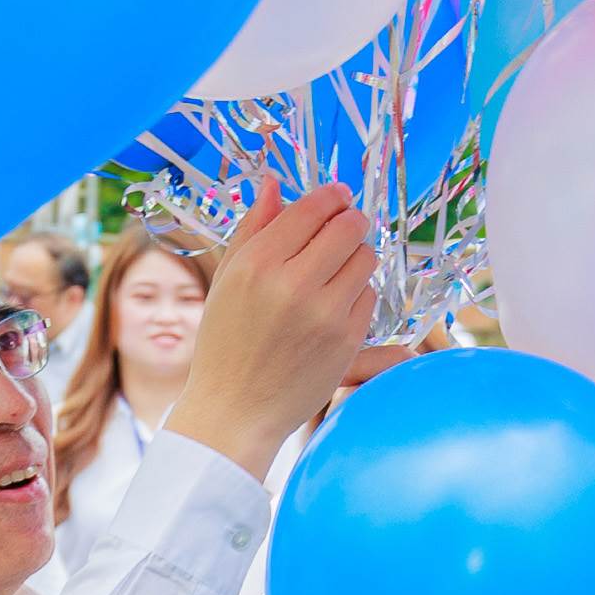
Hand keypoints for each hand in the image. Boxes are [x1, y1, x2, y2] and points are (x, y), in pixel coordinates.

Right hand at [161, 184, 372, 479]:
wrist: (235, 410)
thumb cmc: (226, 342)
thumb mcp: (228, 279)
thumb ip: (253, 228)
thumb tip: (273, 184)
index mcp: (258, 263)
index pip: (312, 208)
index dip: (332, 197)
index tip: (338, 197)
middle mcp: (293, 283)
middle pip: (349, 227)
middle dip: (350, 222)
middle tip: (344, 229)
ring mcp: (324, 312)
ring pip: (366, 258)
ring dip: (356, 257)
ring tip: (336, 271)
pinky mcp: (347, 339)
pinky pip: (369, 295)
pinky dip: (356, 294)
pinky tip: (334, 306)